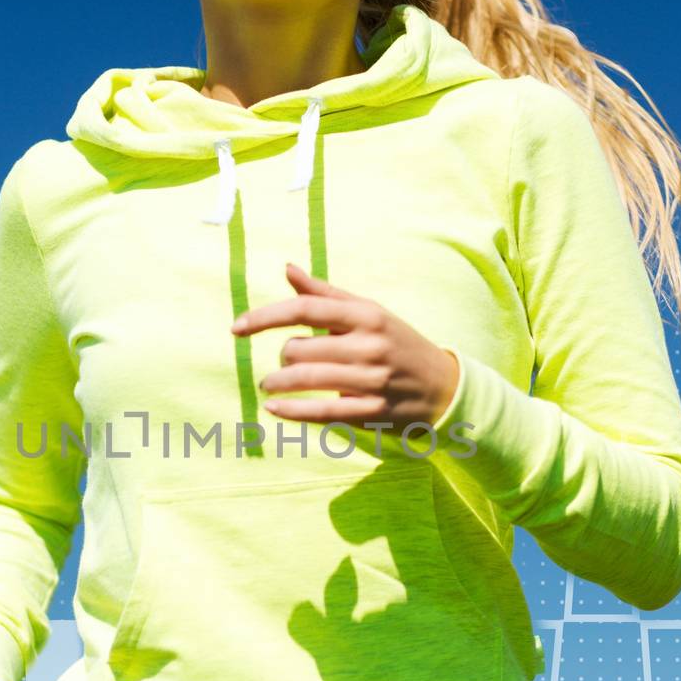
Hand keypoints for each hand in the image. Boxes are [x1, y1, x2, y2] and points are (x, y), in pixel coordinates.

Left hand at [232, 263, 460, 433]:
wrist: (444, 387)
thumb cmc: (396, 344)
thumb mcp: (367, 313)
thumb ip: (325, 295)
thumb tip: (288, 269)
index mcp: (366, 315)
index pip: (305, 310)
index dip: (265, 317)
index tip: (236, 328)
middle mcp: (369, 344)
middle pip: (299, 347)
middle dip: (282, 356)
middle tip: (284, 363)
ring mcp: (372, 379)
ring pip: (306, 378)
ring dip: (278, 383)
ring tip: (269, 385)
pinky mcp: (372, 410)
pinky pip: (322, 411)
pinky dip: (292, 411)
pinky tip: (274, 409)